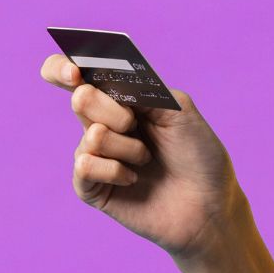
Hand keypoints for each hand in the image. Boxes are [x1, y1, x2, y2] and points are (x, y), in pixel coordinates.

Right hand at [38, 54, 246, 264]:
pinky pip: (84, 166)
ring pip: (91, 135)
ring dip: (127, 146)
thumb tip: (103, 77)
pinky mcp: (92, 188)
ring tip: (146, 160)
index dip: (62, 68)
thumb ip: (141, 87)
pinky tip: (133, 180)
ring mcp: (96, 156)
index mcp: (121, 99)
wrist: (211, 204)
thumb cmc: (199, 155)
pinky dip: (114, 170)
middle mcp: (103, 124)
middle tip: (134, 124)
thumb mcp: (178, 109)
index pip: (74, 76)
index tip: (75, 74)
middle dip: (112, 110)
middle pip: (80, 99)